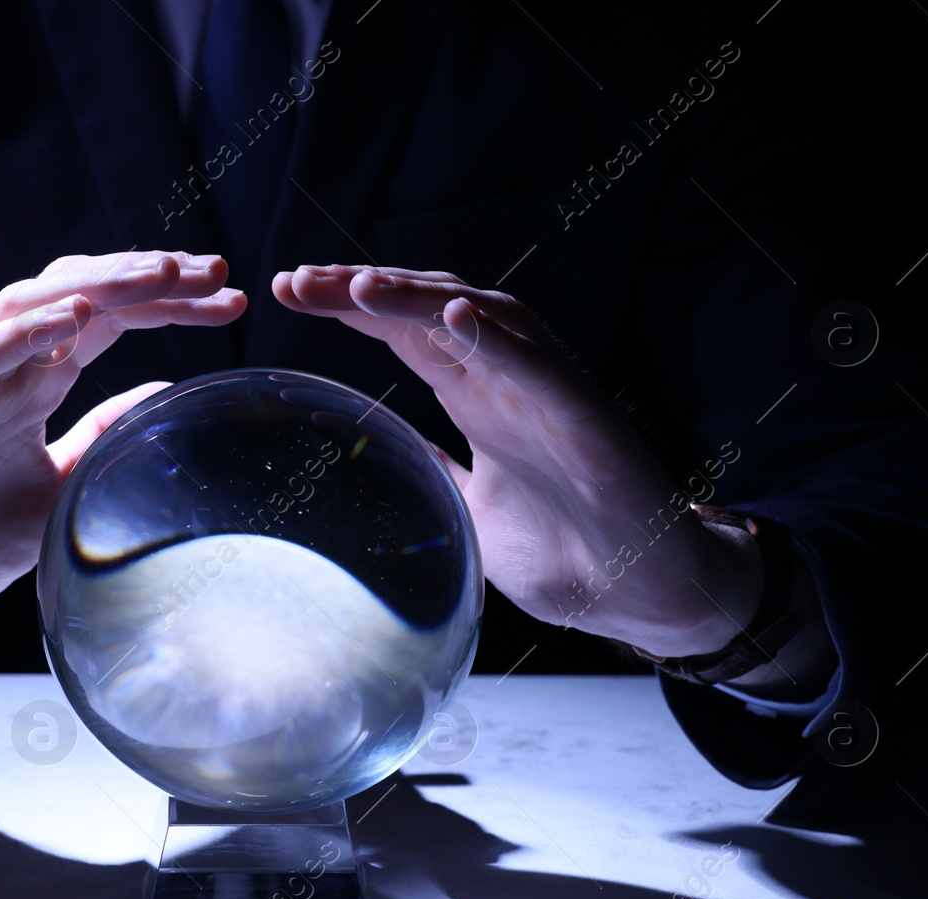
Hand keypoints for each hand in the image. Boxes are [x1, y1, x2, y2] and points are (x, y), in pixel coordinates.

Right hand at [0, 251, 243, 707]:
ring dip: (99, 283)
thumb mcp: (64, 484)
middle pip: (79, 296)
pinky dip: (26, 331)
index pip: (109, 320)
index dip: (168, 303)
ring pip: (30, 305)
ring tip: (163, 274)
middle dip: (148, 278)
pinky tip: (76, 315)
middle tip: (217, 270)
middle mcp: (2, 370)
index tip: (231, 297)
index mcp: (34, 384)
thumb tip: (170, 394)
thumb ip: (106, 436)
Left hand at [275, 264, 833, 691]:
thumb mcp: (469, 507)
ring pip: (476, 317)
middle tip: (294, 280)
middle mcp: (507, 377)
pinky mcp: (583, 414)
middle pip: (425, 308)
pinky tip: (451, 314)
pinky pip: (536, 363)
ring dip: (416, 296)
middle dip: (359, 288)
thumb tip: (378, 454)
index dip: (347, 304)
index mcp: (477, 396)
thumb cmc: (566, 549)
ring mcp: (545, 389)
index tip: (287, 289)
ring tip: (355, 287)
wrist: (640, 590)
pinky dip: (494, 337)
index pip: (403, 332)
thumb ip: (430, 469)